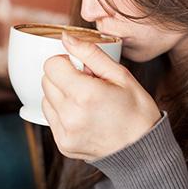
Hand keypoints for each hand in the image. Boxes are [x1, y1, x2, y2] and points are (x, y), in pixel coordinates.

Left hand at [41, 32, 161, 161]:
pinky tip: (82, 114)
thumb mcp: (121, 75)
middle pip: (46, 80)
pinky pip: (51, 117)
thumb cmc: (136, 110)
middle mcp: (70, 115)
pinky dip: (62, 112)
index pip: (51, 65)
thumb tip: (66, 37)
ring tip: (85, 101)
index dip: (65, 61)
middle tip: (87, 84)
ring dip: (60, 94)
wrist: (143, 151)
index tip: (82, 68)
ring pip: (45, 98)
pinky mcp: (62, 144)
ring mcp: (64, 133)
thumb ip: (90, 53)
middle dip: (63, 76)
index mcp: (85, 94)